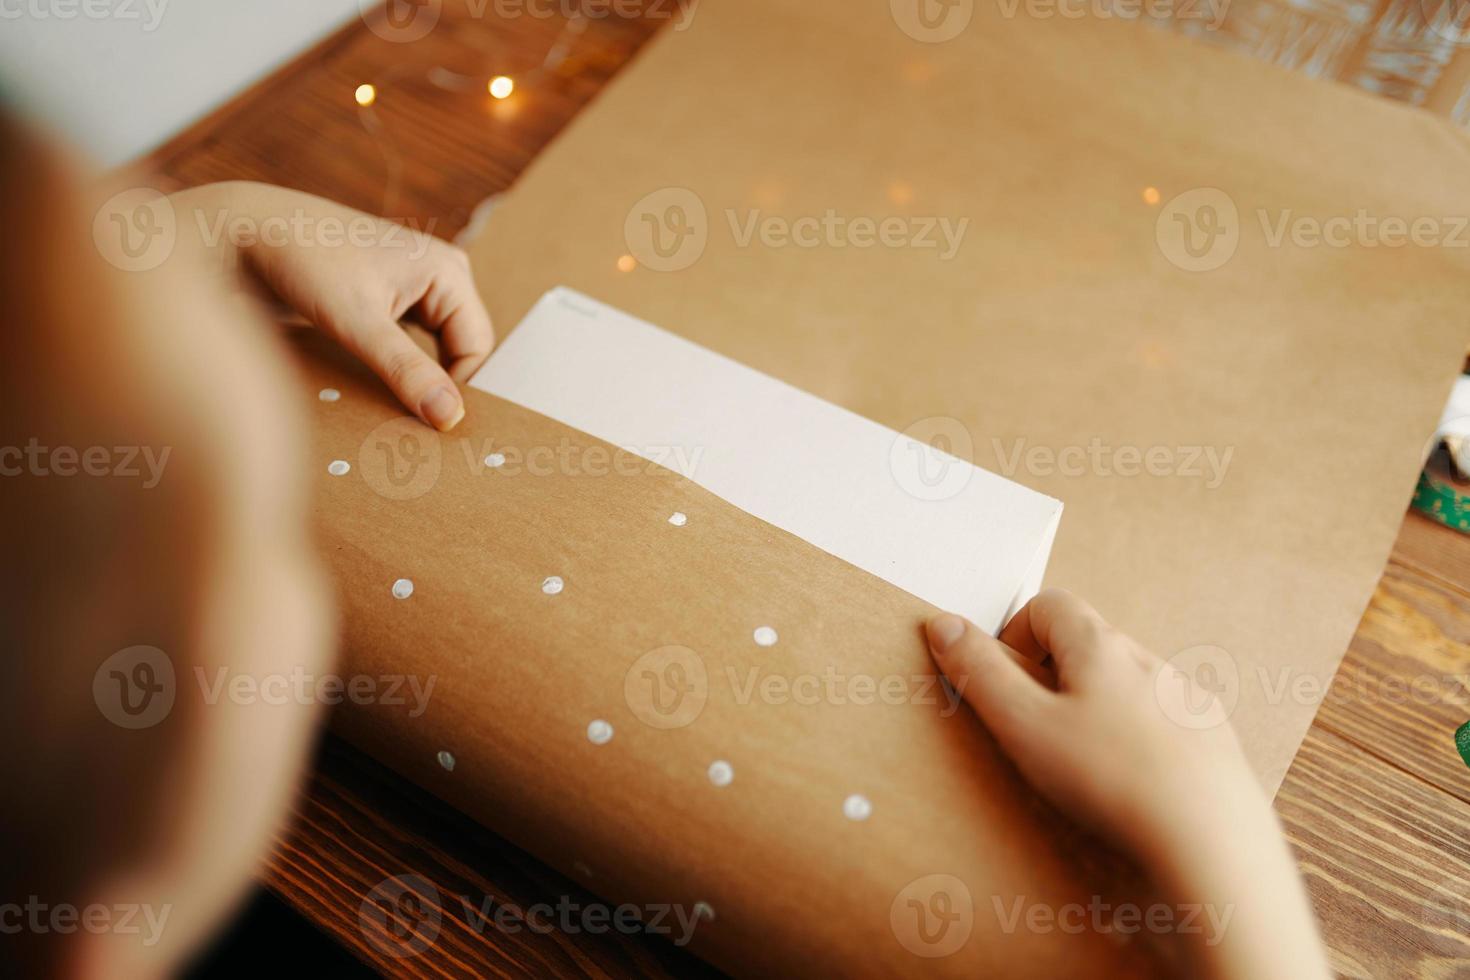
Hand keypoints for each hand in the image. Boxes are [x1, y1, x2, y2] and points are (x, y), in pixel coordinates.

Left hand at [170, 182, 493, 430]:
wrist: (242, 232)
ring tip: (395, 409)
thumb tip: (449, 417)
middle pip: (461, 349)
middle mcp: (438, 274)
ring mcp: (411, 286)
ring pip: (435, 350)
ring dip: (417, 379)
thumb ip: (407, 371)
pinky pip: (409, 344)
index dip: (458, 389)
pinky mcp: (384, 298)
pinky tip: (376, 387)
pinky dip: (397, 368)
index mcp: (448, 270)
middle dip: (439, 386)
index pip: (476, 347)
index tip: (431, 426)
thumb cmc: (302, 260)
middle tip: (414, 425)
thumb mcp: (358, 323)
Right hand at [926, 590, 1329, 979]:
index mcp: (1101, 646)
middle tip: (1034, 733)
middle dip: (1051, 679)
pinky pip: (1163, 726)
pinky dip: (1138, 745)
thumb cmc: (1113, 781)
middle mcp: (1149, 662)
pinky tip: (1131, 790)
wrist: (1211, 844)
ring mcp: (1187, 702)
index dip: (1013, 637)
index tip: (1001, 683)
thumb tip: (945, 625)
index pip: (1047, 605)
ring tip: (1082, 768)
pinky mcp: (1214, 744)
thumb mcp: (1023, 726)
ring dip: (1096, 711)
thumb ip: (980, 672)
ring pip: (1127, 687)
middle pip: (1087, 645)